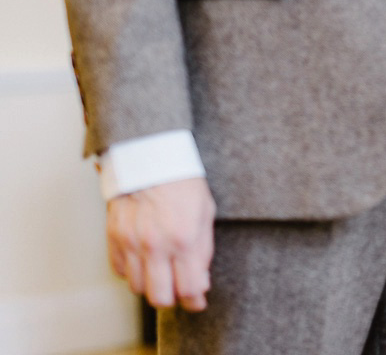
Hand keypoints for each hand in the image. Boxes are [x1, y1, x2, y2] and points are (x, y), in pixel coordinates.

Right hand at [106, 176, 215, 310]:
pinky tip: (143, 256)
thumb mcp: (205, 210)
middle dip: (172, 297)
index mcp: (183, 237)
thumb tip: (200, 282)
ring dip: (150, 283)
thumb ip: (203, 250)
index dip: (195, 299)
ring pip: (138, 288)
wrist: (150, 153)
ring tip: (160, 267)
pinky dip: (132, 270)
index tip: (197, 298)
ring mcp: (131, 242)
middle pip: (160, 298)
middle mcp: (155, 244)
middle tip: (177, 285)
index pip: (189, 289)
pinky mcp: (113, 237)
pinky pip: (120, 271)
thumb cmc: (182, 178)